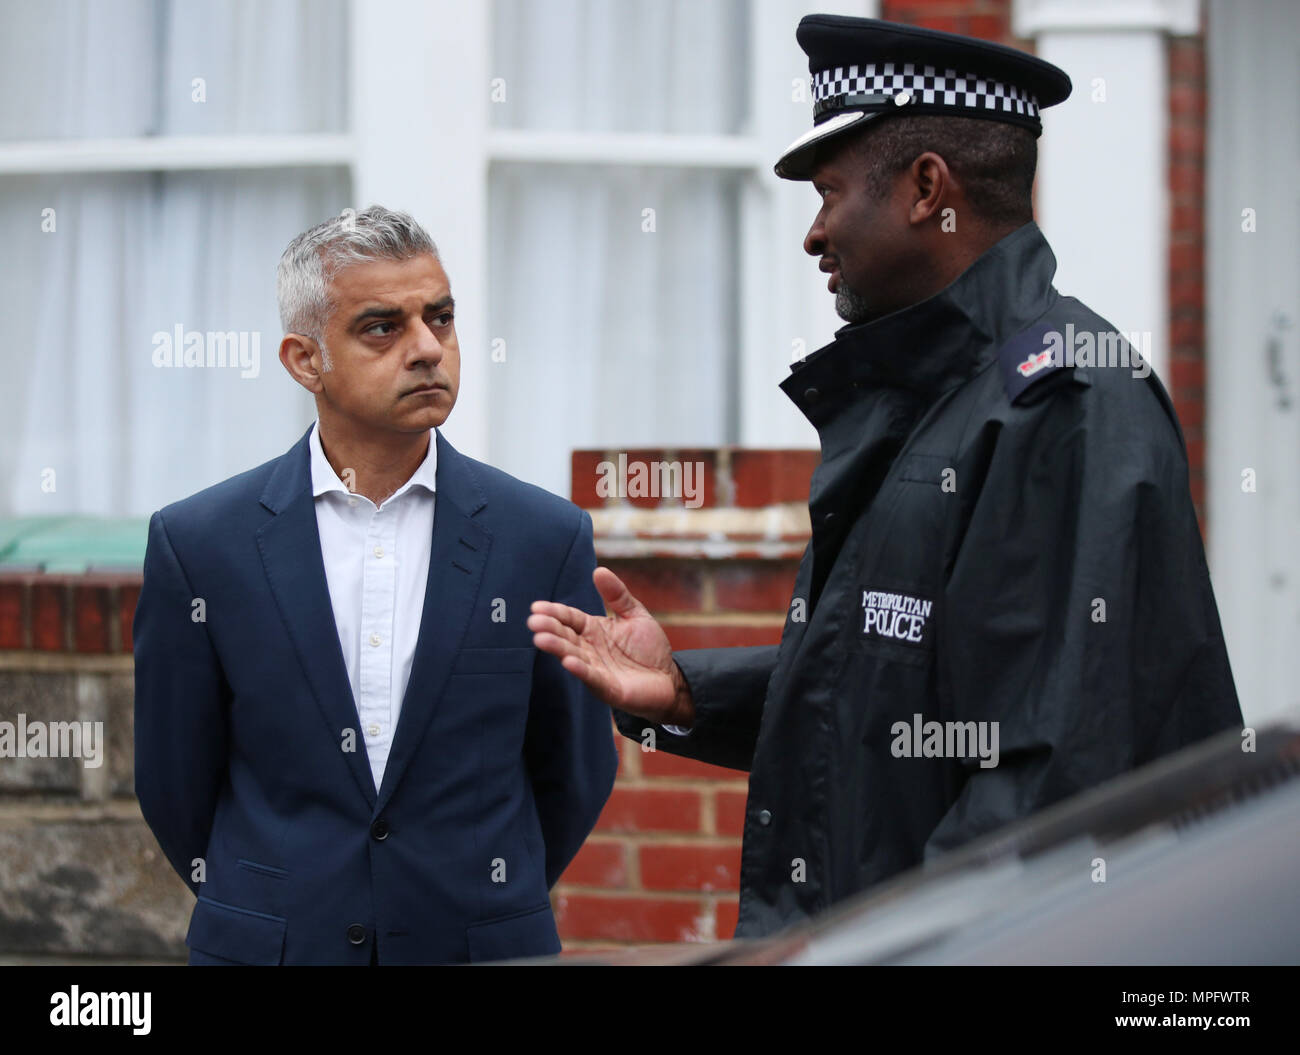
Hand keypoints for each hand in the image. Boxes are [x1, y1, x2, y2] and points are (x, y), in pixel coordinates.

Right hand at [528, 567, 694, 726]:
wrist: (669, 679)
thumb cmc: (650, 648)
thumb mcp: (635, 614)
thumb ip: (617, 595)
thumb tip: (599, 570)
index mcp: (593, 630)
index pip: (569, 618)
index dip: (554, 612)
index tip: (537, 607)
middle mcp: (589, 649)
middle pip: (566, 637)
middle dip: (549, 629)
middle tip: (533, 622)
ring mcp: (596, 669)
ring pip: (572, 656)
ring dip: (557, 648)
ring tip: (541, 639)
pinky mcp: (608, 688)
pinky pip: (592, 677)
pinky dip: (580, 670)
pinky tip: (568, 662)